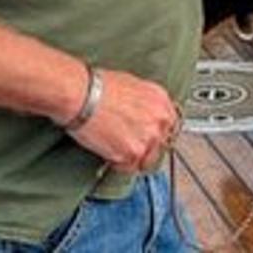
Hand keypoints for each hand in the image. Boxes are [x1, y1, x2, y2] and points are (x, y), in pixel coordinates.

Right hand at [64, 67, 179, 172]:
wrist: (83, 95)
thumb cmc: (98, 87)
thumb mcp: (131, 85)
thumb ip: (144, 103)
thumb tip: (141, 115)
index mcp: (161, 100)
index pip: (169, 125)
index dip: (155, 133)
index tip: (146, 137)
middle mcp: (160, 120)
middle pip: (160, 145)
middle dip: (145, 147)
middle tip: (126, 143)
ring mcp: (148, 138)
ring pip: (146, 160)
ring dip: (132, 157)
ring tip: (114, 146)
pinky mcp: (133, 153)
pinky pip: (129, 167)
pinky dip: (118, 163)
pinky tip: (107, 150)